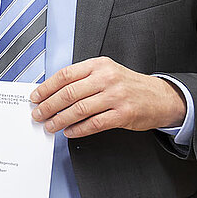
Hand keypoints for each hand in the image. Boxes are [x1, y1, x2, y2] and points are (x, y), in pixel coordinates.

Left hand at [30, 56, 185, 138]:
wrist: (161, 97)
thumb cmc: (128, 85)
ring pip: (78, 110)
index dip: (46, 88)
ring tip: (50, 126)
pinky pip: (93, 124)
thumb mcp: (106, 72)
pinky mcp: (123, 114)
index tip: (35, 97)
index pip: (65, 75)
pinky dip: (78, 130)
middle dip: (48, 106)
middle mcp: (107, 78)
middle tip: (38, 114)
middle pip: (68, 93)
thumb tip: (51, 93)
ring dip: (59, 120)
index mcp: (99, 65)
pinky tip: (69, 132)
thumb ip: (82, 79)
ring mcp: (116, 96)